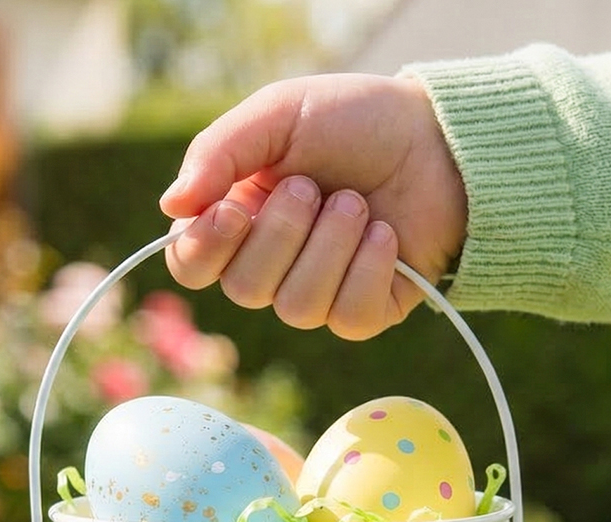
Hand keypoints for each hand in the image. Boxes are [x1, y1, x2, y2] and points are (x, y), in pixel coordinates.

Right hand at [158, 74, 466, 339]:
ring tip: (356, 202)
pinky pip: (346, 318)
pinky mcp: (365, 311)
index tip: (234, 208)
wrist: (438, 137)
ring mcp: (318, 292)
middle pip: (243, 289)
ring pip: (295, 308)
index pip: (191, 263)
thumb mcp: (280, 113)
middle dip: (282, 232)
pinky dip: (367, 268)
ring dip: (330, 245)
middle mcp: (271, 262)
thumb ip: (219, 151)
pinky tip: (384, 233)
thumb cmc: (355, 120)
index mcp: (238, 216)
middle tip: (313, 185)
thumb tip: (172, 206)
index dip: (205, 247)